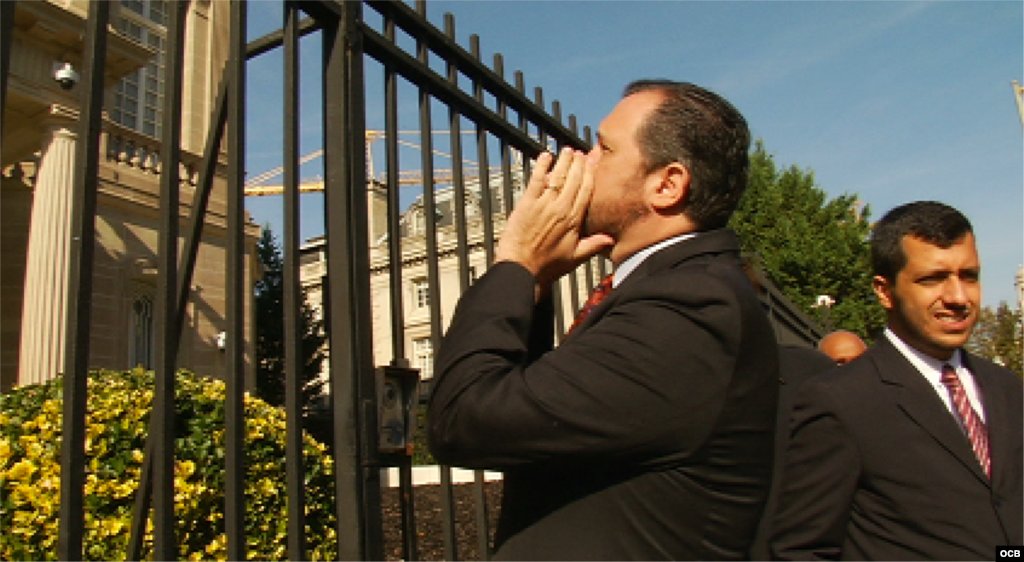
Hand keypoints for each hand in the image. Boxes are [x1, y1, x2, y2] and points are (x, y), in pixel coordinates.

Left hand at [496, 147, 614, 294]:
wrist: (522, 270)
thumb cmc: (547, 267)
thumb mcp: (575, 258)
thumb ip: (594, 245)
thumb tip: (611, 238)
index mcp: (573, 221)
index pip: (586, 191)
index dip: (590, 175)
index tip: (593, 163)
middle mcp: (560, 209)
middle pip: (573, 180)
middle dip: (578, 164)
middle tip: (581, 153)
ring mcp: (543, 205)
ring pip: (557, 177)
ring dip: (563, 162)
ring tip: (567, 150)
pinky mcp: (526, 204)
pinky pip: (536, 180)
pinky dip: (540, 166)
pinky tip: (545, 156)